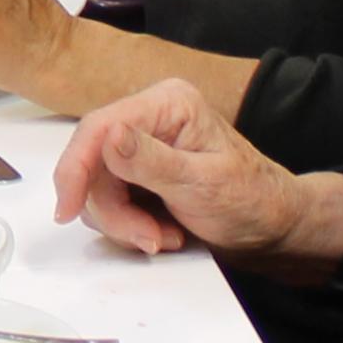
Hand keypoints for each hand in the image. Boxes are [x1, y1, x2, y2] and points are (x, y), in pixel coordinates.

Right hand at [49, 80, 325, 268]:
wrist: (275, 229)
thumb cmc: (252, 201)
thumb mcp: (203, 184)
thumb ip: (150, 161)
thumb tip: (106, 136)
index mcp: (167, 104)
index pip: (98, 127)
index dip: (75, 169)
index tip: (67, 210)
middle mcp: (150, 119)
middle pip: (93, 163)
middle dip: (114, 210)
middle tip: (148, 239)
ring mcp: (142, 148)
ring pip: (98, 188)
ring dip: (125, 223)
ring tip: (165, 238)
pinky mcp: (139, 174)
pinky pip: (110, 201)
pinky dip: (130, 226)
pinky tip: (163, 234)